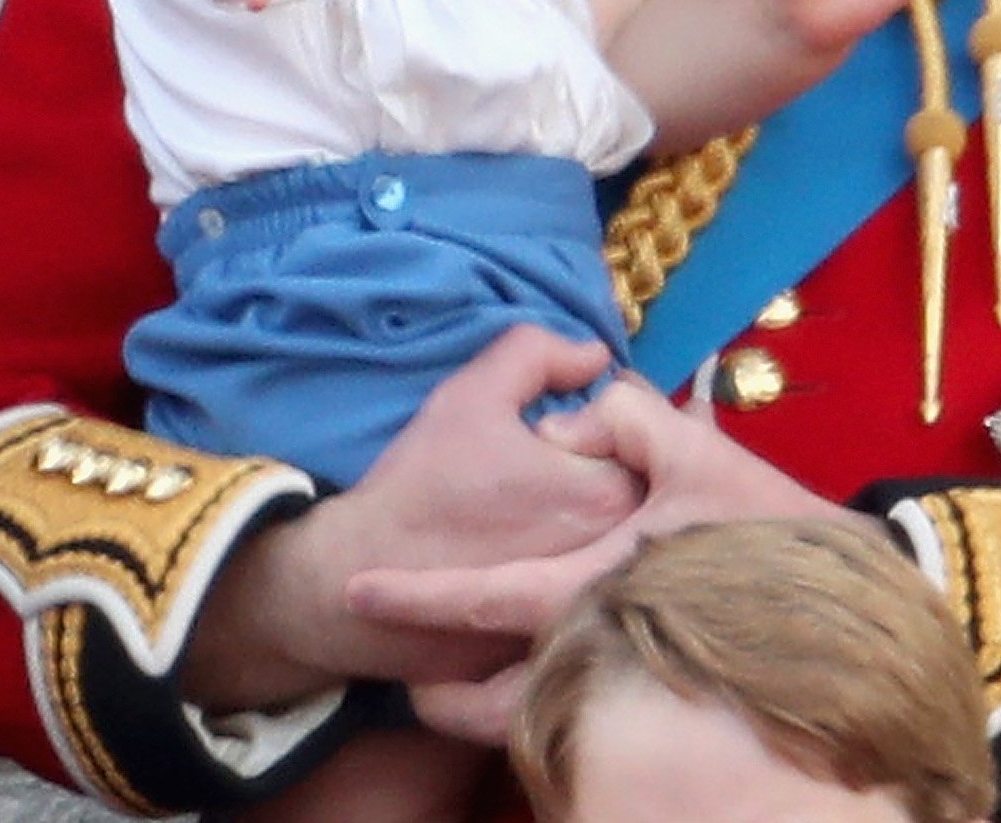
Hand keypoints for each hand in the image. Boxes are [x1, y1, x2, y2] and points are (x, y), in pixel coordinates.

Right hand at [178, 327, 637, 707]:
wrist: (351, 580)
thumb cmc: (418, 485)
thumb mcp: (473, 394)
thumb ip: (539, 354)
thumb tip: (596, 356)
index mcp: (607, 495)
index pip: (650, 442)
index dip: (612, 425)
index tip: (573, 428)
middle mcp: (617, 562)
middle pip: (645, 499)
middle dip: (619, 472)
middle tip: (560, 464)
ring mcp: (594, 609)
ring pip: (624, 551)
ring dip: (605, 526)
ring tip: (543, 506)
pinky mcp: (564, 645)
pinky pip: (596, 598)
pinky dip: (581, 574)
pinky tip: (530, 551)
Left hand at [345, 377, 859, 741]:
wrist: (847, 596)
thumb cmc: (763, 528)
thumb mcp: (694, 450)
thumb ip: (622, 416)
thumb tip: (574, 419)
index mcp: (594, 588)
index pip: (487, 596)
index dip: (415, 596)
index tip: (361, 593)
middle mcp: (598, 647)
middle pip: (490, 704)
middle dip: (441, 696)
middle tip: (410, 683)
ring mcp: (625, 683)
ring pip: (529, 726)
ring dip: (487, 711)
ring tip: (457, 691)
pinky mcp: (656, 703)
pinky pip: (579, 723)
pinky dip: (548, 711)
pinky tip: (549, 679)